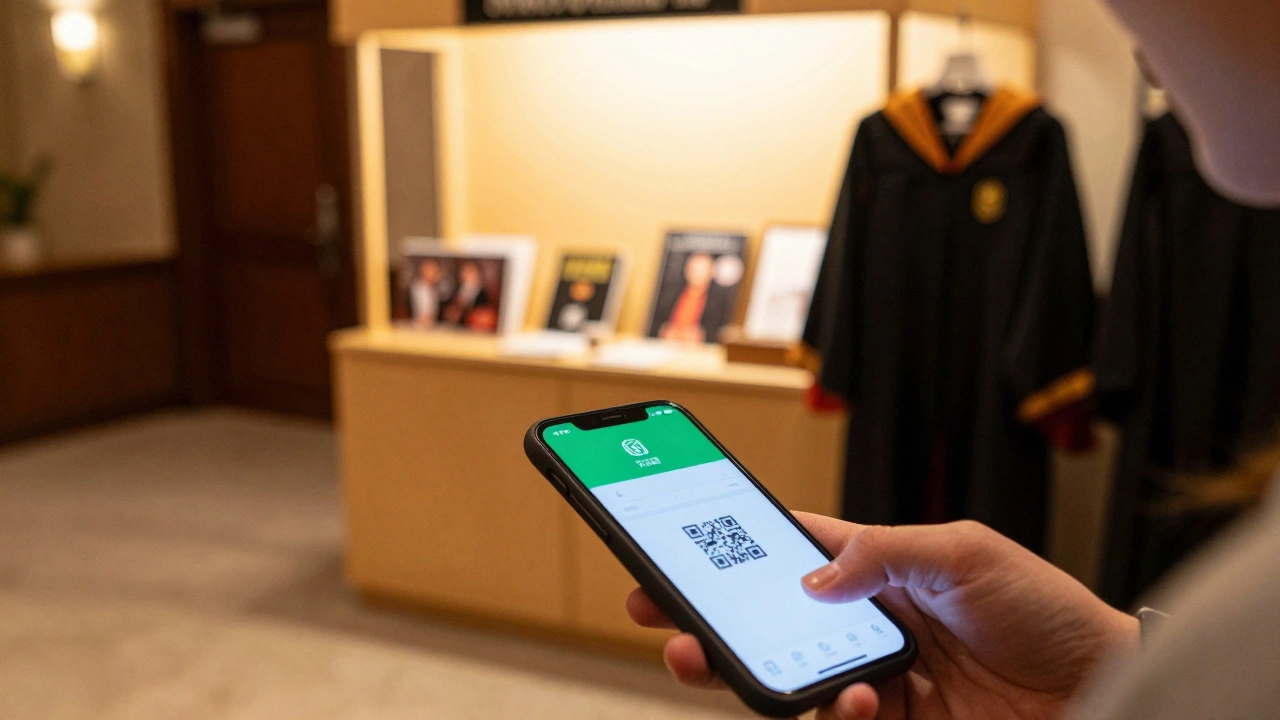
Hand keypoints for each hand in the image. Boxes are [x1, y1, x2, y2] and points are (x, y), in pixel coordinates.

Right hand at [627, 514, 1138, 718]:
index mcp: (879, 566)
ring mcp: (876, 676)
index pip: (790, 551)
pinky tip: (856, 698)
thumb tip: (809, 574)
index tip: (676, 547)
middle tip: (661, 617)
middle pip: (768, 618)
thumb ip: (884, 553)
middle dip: (709, 616)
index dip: (732, 548)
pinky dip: (835, 711)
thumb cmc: (1044, 607)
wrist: (1105, 686)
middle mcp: (867, 621)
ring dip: (750, 669)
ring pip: (788, 675)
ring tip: (720, 661)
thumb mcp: (966, 553)